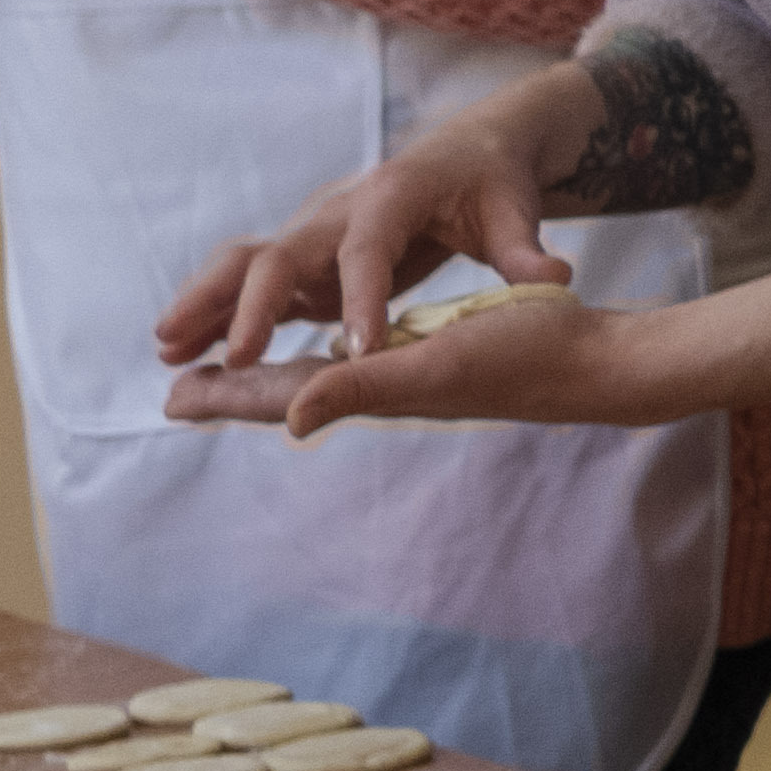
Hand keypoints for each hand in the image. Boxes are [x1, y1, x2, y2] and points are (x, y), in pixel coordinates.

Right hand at [159, 79, 596, 395]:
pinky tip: (185, 352)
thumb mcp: (514, 214)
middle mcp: (339, 208)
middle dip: (255, 305)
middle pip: (283, 253)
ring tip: (166, 349)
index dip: (361, 299)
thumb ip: (525, 251)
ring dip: (207, 303)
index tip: (358, 353)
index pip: (369, 252)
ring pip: (248, 262)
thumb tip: (558, 278)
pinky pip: (251, 279)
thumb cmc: (494, 185)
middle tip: (235, 360)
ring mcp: (314, 227)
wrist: (469, 149)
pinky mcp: (306, 250)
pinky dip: (216, 310)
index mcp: (393, 197)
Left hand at [166, 275, 670, 447]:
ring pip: (322, 376)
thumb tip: (289, 417)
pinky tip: (326, 353)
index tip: (175, 393)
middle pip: (292, 390)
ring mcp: (410, 371)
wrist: (595, 361)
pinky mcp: (435, 355)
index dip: (228, 393)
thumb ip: (363, 389)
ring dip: (273, 378)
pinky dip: (324, 359)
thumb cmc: (526, 357)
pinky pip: (360, 360)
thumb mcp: (439, 364)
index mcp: (375, 383)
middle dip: (236, 390)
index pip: (284, 393)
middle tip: (180, 388)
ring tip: (234, 374)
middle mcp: (385, 382)